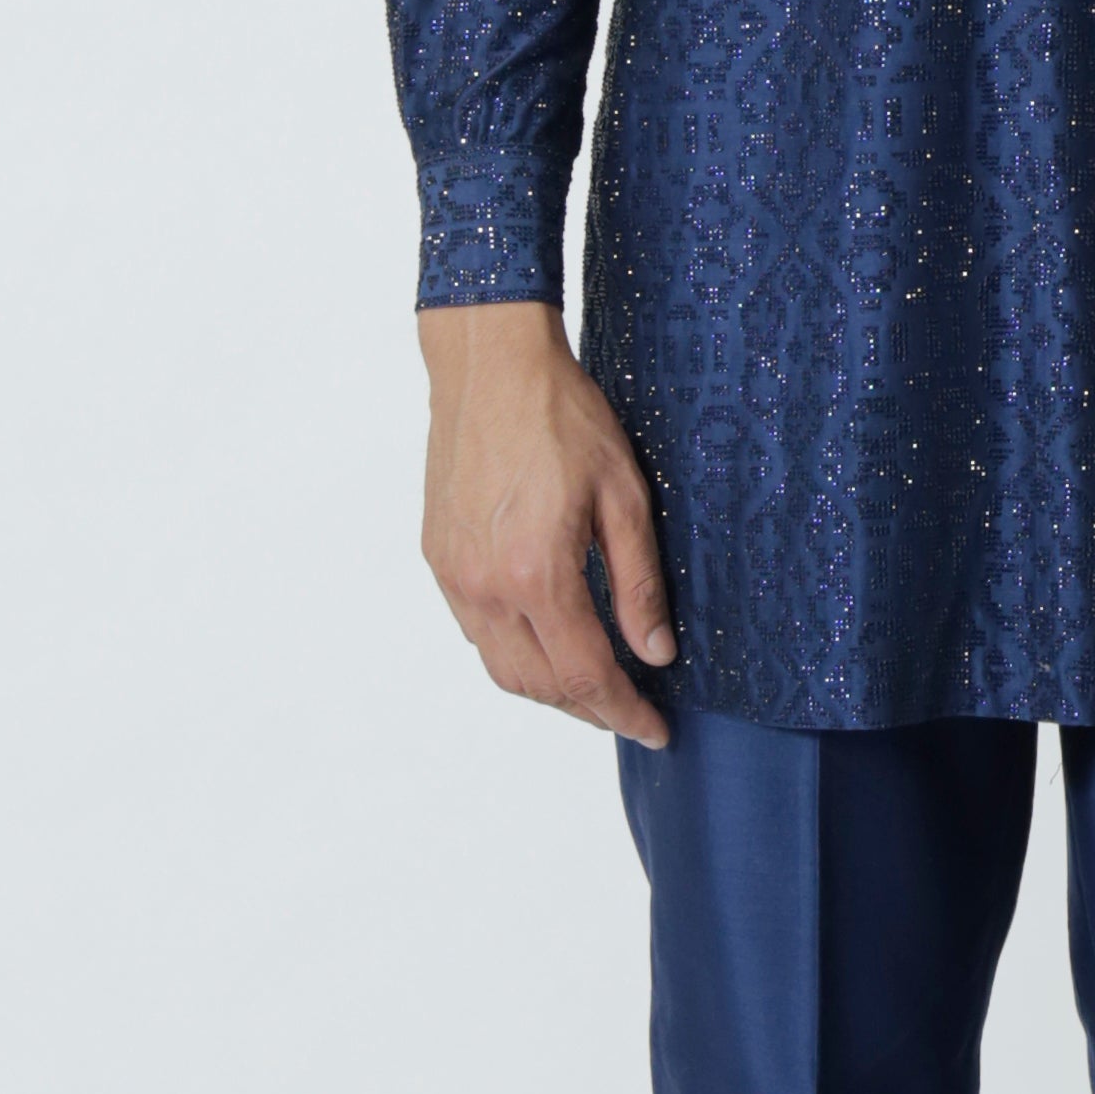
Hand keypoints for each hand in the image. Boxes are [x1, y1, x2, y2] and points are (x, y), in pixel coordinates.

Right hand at [416, 303, 676, 747]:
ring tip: (593, 681)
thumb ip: (638, 584)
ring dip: (548, 688)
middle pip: (538, 685)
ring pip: (500, 667)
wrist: (490, 365)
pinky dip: (514, 652)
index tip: (655, 728)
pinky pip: (476, 631)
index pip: (585, 674)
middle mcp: (485, 586)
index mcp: (536, 574)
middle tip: (631, 709)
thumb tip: (656, 651)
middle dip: (588, 709)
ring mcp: (454, 575)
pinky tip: (547, 637)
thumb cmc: (561, 416)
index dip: (624, 712)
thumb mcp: (626, 497)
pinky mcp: (438, 557)